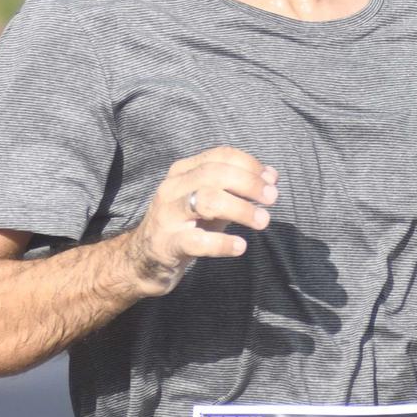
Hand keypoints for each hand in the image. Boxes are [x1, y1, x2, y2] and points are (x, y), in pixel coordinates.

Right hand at [121, 147, 275, 297]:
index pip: (219, 156)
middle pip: (214, 174)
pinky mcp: (167, 245)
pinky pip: (196, 241)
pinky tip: (240, 246)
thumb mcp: (209, 203)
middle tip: (272, 199)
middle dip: (249, 184)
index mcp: (182, 171)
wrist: (144, 260)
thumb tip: (272, 177)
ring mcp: (168, 216)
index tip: (272, 180)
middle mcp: (172, 188)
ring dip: (241, 209)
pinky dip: (222, 243)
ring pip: (207, 201)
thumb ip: (236, 189)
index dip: (250, 165)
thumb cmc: (184, 227)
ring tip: (263, 221)